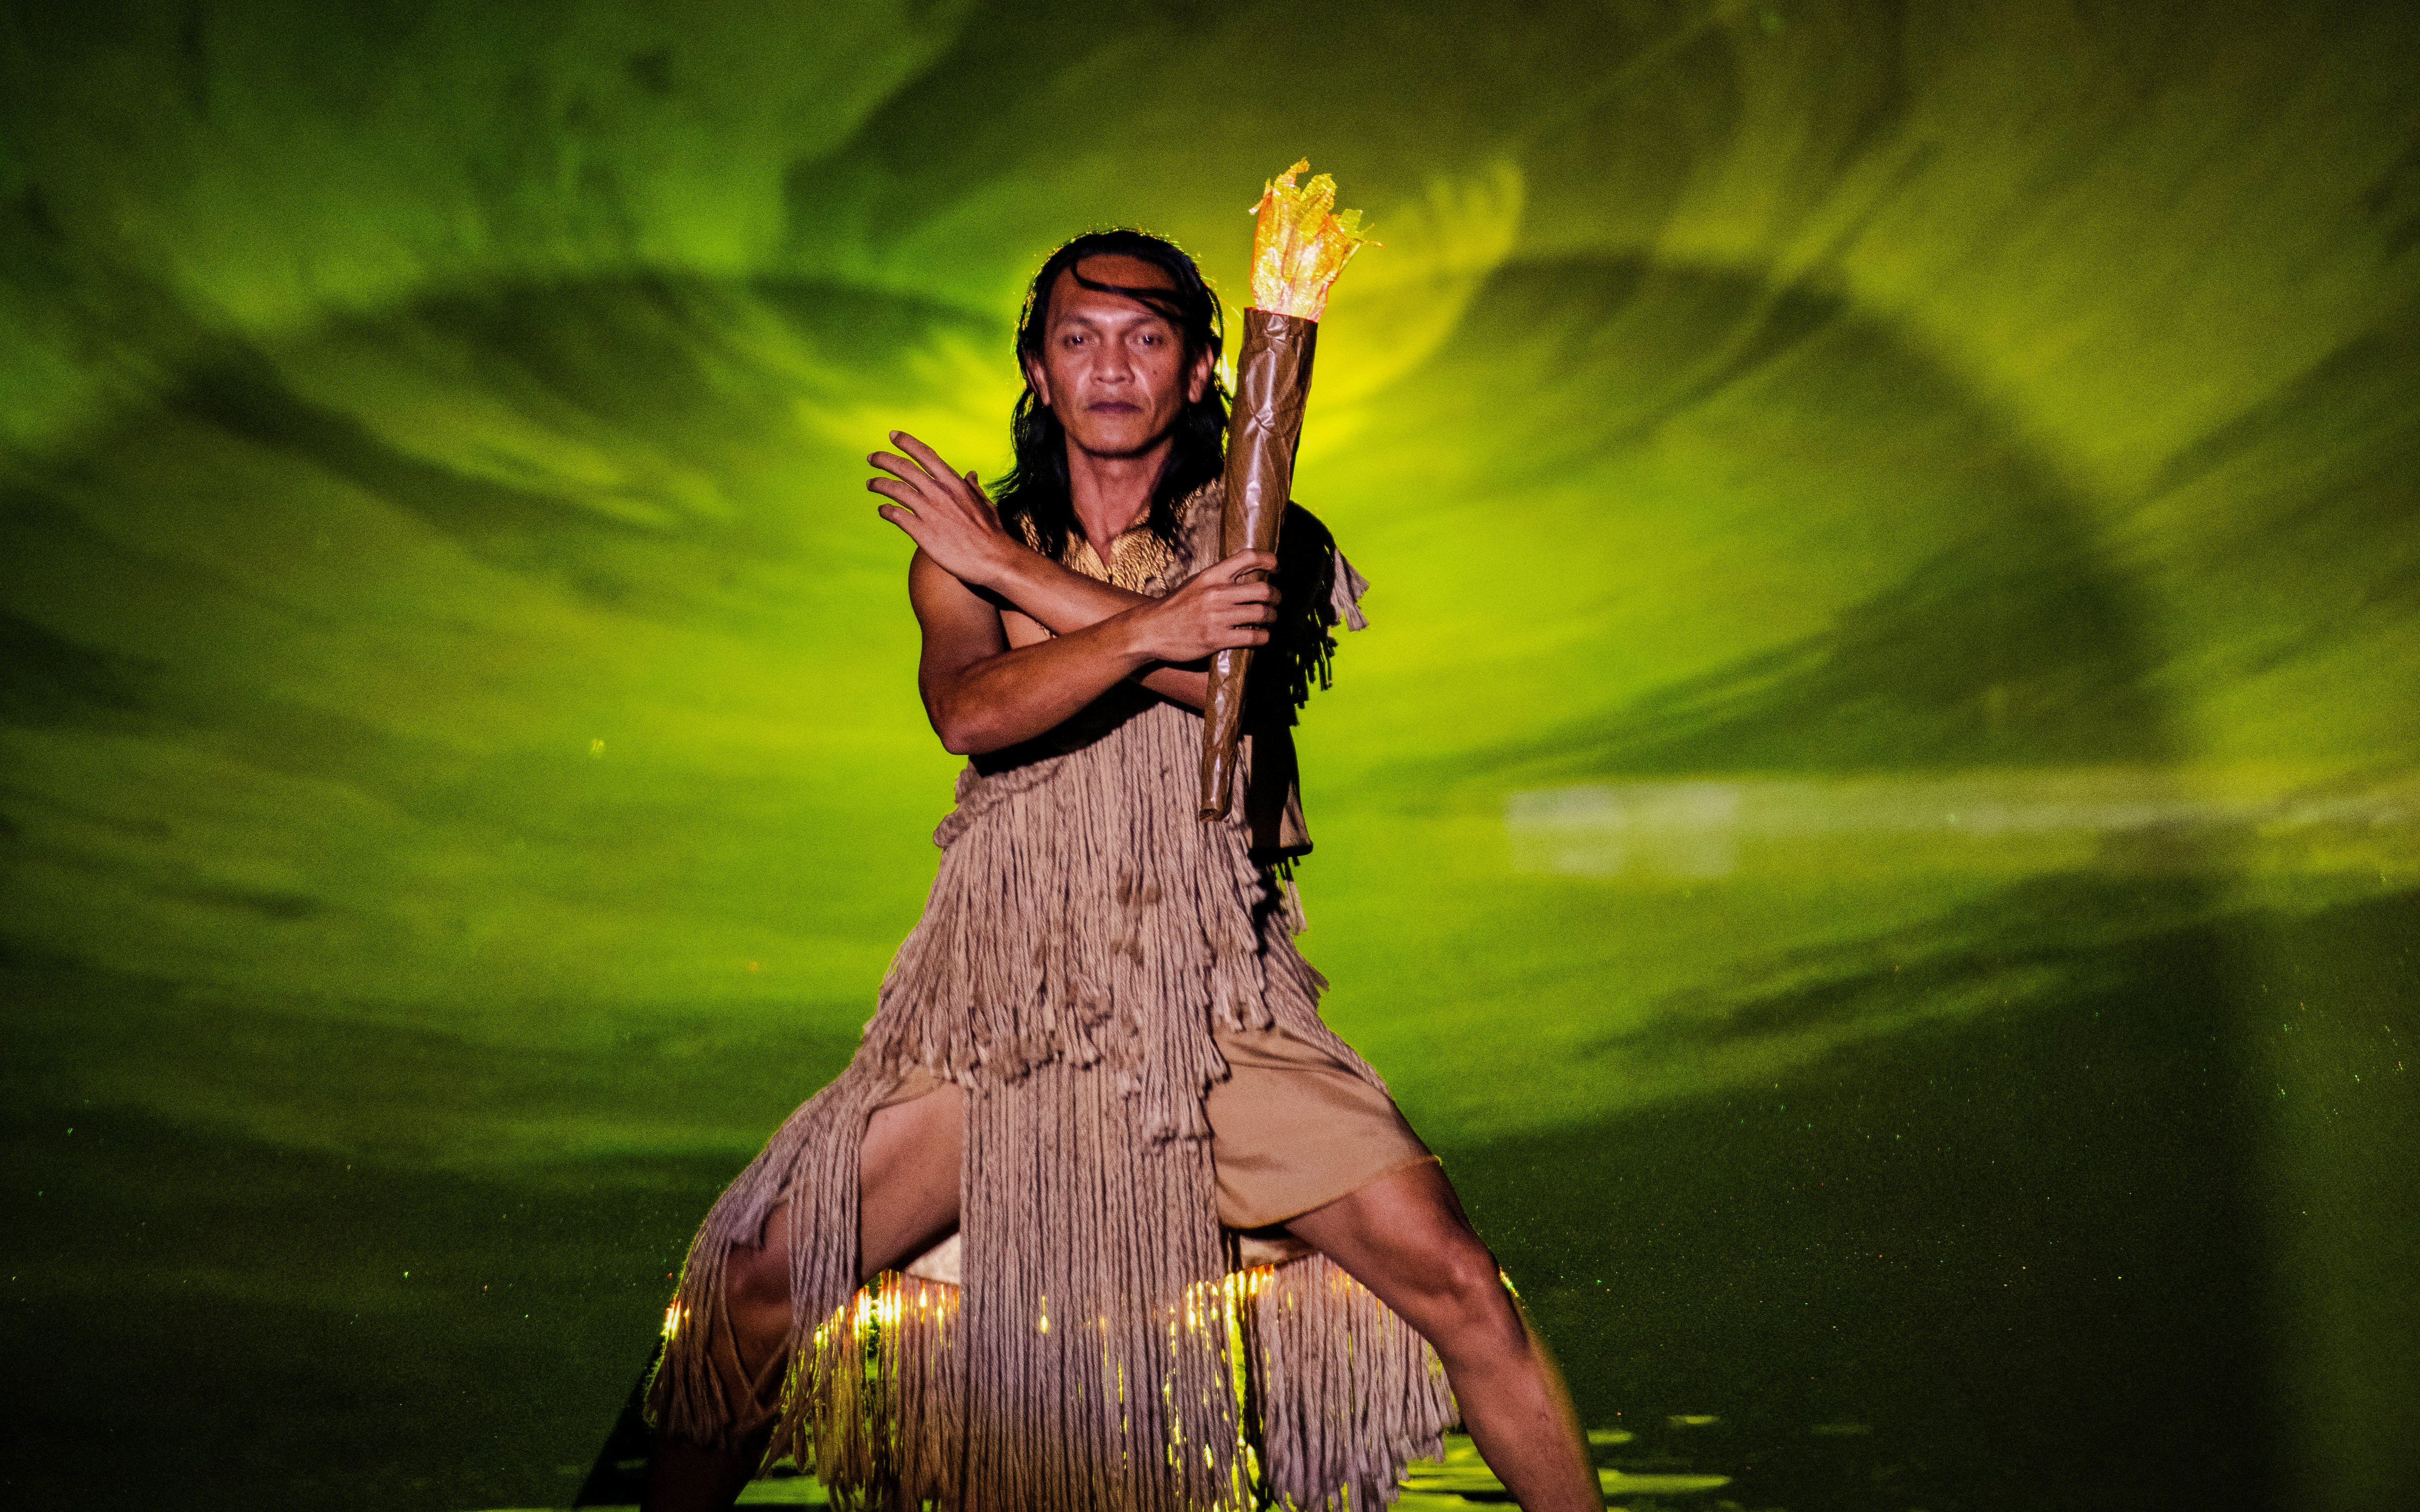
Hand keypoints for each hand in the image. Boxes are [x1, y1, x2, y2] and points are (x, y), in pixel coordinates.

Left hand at [869, 431, 1015, 587]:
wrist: (992, 559)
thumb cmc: (992, 533)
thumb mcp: (985, 503)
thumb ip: (973, 488)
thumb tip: (971, 474)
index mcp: (954, 483)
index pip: (925, 455)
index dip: (907, 443)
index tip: (893, 436)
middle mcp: (938, 493)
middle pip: (903, 468)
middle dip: (884, 460)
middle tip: (872, 458)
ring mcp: (928, 512)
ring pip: (895, 489)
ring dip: (879, 484)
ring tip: (871, 483)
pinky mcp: (921, 532)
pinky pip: (896, 515)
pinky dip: (886, 510)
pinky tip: (882, 510)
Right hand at [1133, 550, 1280, 663]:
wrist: (1150, 631)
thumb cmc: (1174, 607)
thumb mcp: (1195, 584)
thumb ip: (1219, 578)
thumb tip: (1246, 573)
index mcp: (1211, 575)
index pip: (1248, 557)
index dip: (1269, 560)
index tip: (1276, 568)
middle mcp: (1216, 593)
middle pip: (1263, 590)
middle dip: (1276, 596)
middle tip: (1276, 601)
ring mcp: (1217, 617)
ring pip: (1262, 614)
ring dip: (1271, 617)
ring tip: (1269, 619)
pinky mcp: (1216, 639)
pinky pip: (1253, 637)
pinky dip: (1263, 637)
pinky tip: (1262, 637)